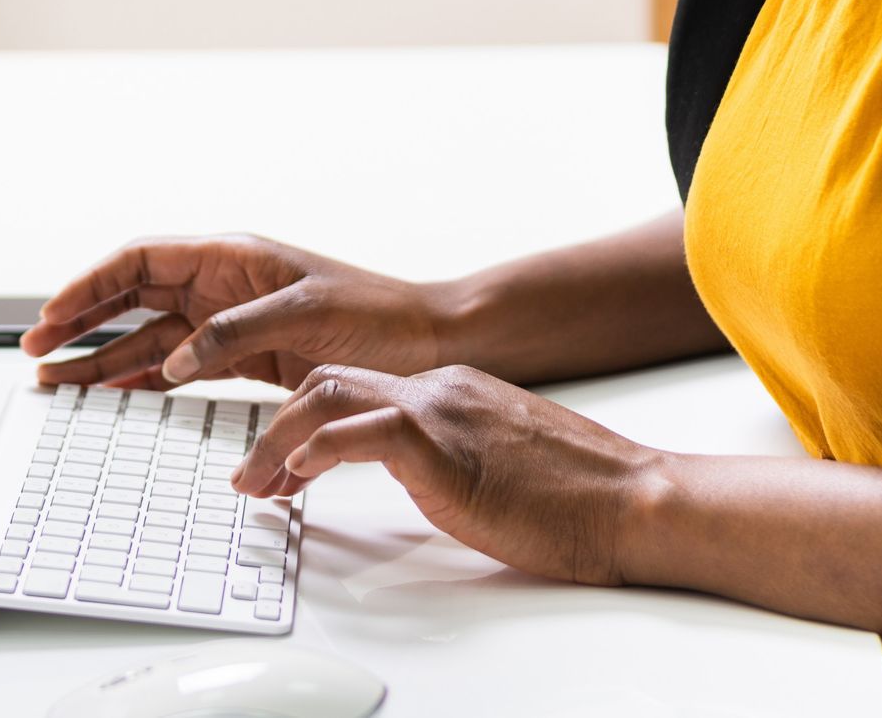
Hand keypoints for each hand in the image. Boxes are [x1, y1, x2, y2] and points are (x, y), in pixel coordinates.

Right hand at [19, 236, 445, 392]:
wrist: (431, 343)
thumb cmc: (378, 316)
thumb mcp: (303, 314)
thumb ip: (232, 334)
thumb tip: (175, 361)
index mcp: (230, 256)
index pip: (140, 262)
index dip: (90, 285)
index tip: (52, 313)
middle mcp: (222, 283)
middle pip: (132, 298)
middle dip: (82, 321)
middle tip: (36, 350)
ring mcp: (230, 321)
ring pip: (149, 336)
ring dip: (104, 357)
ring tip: (60, 382)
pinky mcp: (247, 356)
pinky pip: (180, 365)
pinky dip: (145, 379)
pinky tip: (116, 394)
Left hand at [232, 363, 662, 586]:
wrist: (632, 501)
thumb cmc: (575, 496)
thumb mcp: (493, 461)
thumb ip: (446, 453)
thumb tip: (411, 474)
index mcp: (445, 390)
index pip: (352, 386)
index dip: (301, 422)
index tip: (276, 463)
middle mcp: (435, 388)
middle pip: (326, 380)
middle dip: (274, 426)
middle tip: (249, 476)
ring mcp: (439, 411)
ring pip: (329, 395)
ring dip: (279, 439)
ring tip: (255, 481)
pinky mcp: (445, 446)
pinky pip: (364, 432)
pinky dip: (320, 448)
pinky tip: (299, 473)